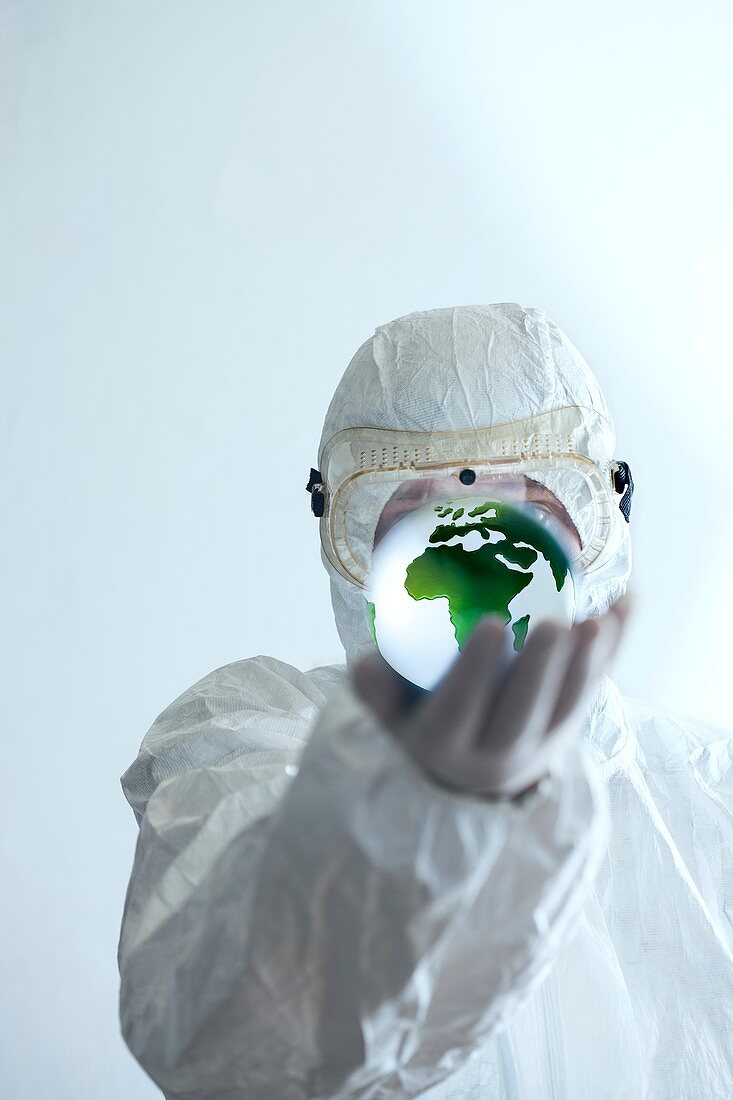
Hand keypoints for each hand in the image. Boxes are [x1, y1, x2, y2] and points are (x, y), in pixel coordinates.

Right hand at [351, 595, 633, 799]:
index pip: (460, 708)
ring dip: (587, 665)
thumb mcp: (389, 717)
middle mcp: (495, 756)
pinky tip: (626, 606)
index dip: (475, 670)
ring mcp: (539, 748)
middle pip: (523, 715)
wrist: (472, 777)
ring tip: (600, 620)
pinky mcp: (569, 732)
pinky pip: (594, 691)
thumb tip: (369, 660)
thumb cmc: (423, 724)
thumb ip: (375, 688)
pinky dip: (612, 651)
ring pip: (566, 709)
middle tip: (555, 623)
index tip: (488, 625)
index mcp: (443, 745)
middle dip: (542, 670)